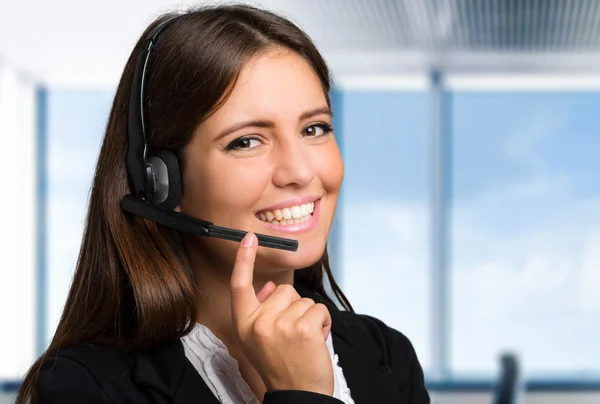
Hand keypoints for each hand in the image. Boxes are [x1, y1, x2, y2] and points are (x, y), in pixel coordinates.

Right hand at [230, 232, 333, 395]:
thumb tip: (270, 286)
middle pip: (283, 290)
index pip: (240, 286)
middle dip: (293, 306)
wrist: (298, 395)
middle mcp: (259, 323)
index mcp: (244, 324)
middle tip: (292, 334)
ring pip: (304, 300)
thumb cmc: (281, 366)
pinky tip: (317, 340)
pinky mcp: (304, 329)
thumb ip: (261, 311)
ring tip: (304, 340)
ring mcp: (281, 325)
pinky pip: (319, 309)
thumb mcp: (259, 340)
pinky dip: (324, 322)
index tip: (249, 239)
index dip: (243, 260)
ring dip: (309, 317)